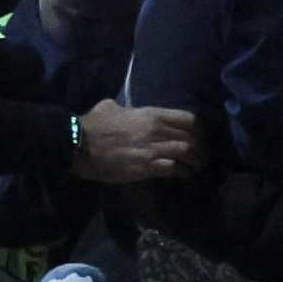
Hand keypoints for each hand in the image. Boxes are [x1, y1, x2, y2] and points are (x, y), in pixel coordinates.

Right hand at [74, 100, 200, 183]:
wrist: (80, 144)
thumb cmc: (94, 124)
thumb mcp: (112, 106)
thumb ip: (128, 107)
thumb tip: (129, 110)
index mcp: (152, 114)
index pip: (188, 119)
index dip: (198, 127)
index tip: (200, 133)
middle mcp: (157, 131)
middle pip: (191, 137)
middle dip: (200, 146)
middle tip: (202, 153)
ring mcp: (153, 150)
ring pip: (187, 153)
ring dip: (195, 160)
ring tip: (197, 165)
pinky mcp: (146, 168)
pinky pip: (173, 169)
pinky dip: (181, 172)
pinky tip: (184, 174)